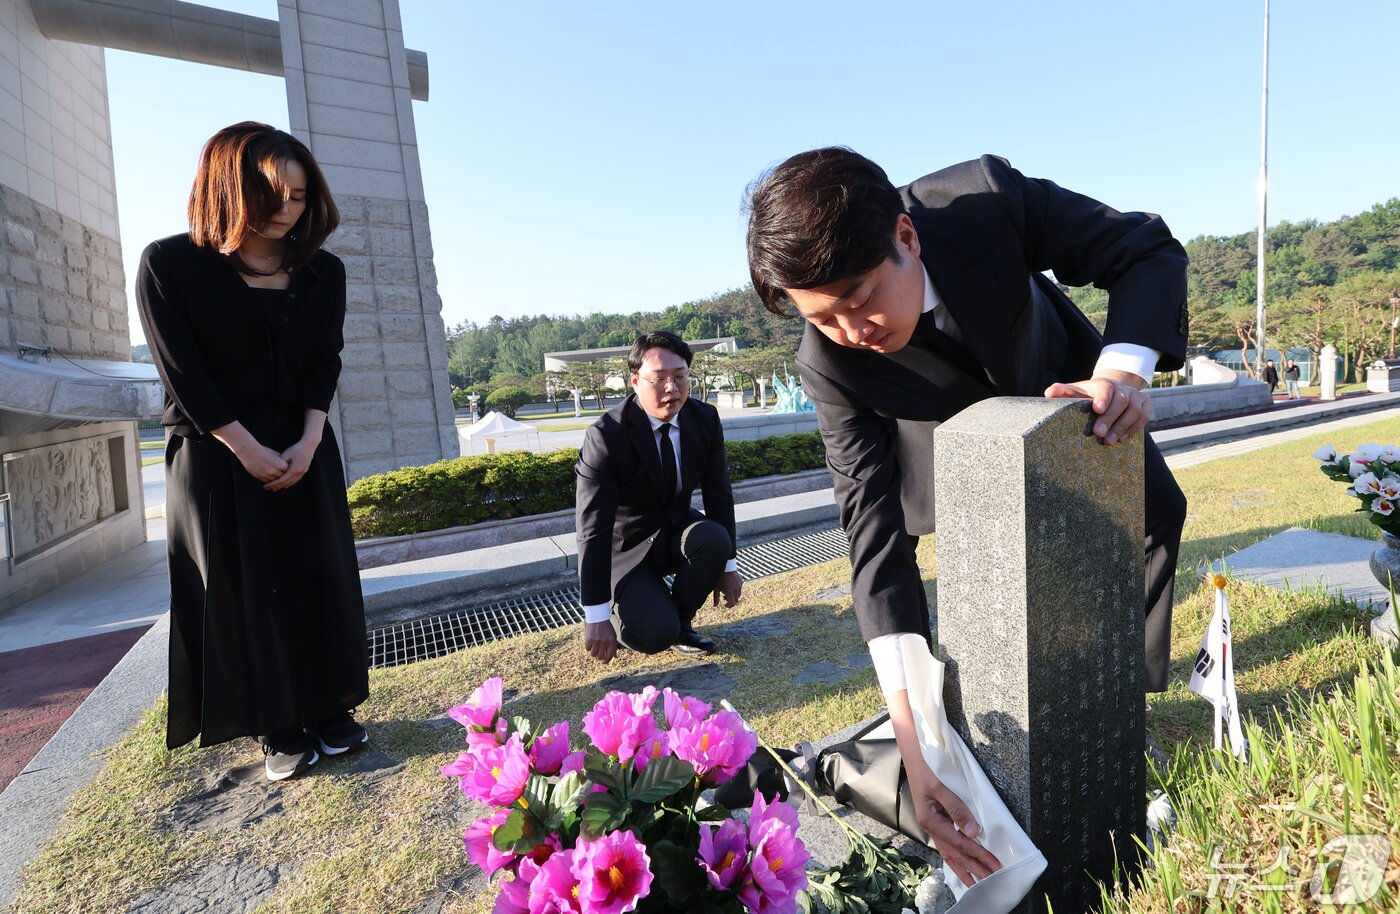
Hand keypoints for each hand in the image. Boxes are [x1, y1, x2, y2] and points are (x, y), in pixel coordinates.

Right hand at [235, 441, 289, 481]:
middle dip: (281, 476)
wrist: (249, 452)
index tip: (288, 471)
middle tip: (282, 477)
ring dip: (275, 480)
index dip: (287, 471)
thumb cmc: (262, 451)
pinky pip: (267, 481)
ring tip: (276, 480)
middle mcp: (275, 471)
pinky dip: (268, 481)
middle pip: (281, 477)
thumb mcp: (275, 454)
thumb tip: (286, 464)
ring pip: (274, 480)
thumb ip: (281, 460)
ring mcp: (268, 475)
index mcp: (281, 464)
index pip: (287, 471)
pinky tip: (269, 480)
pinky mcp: (261, 477)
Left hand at [264, 439, 316, 491]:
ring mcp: (302, 473)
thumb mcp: (286, 454)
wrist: (309, 446)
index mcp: (294, 469)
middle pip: (286, 483)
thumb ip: (280, 463)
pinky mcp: (303, 471)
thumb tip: (273, 470)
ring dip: (282, 486)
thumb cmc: (297, 449)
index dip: (273, 484)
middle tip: (268, 489)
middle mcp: (299, 473)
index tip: (266, 485)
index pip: (281, 480)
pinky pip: (295, 480)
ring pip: (291, 483)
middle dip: (276, 486)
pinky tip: (285, 485)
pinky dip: (289, 483)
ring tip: (275, 488)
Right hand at [584, 621, 616, 662]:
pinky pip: (587, 649)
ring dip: (593, 652)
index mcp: (612, 642)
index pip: (609, 656)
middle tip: (598, 654)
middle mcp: (604, 643)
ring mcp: (596, 641)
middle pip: (600, 657)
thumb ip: (614, 647)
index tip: (603, 662)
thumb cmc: (606, 628)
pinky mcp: (589, 640)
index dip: (606, 661)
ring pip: (593, 654)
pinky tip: (590, 642)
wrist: (598, 617)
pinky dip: (588, 647)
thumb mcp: (613, 636)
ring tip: (594, 647)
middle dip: (599, 657)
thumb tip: (615, 657)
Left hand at [712, 570, 742, 607]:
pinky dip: (736, 590)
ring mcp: (739, 585)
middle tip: (724, 597)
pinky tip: (730, 586)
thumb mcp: (716, 588)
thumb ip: (716, 597)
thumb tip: (715, 606)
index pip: (732, 604)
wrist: (726, 566)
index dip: (728, 606)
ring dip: (733, 596)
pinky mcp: (741, 581)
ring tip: (727, 591)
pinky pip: (739, 589)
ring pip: (738, 595)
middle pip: (736, 600)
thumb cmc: (719, 577)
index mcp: (730, 592)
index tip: (725, 604)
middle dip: (731, 601)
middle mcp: (736, 590)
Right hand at [906, 764, 1002, 886]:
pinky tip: (960, 866)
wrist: (913, 759)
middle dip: (974, 867)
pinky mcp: (933, 823)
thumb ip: (957, 809)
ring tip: (976, 883)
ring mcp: (931, 827)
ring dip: (963, 868)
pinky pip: (945, 846)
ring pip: (948, 853)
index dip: (978, 854)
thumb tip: (974, 832)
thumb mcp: (940, 787)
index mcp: (931, 821)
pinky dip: (954, 859)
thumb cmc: (926, 770)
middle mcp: (930, 828)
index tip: (994, 864)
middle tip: (991, 879)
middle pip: (954, 853)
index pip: (960, 843)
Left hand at [1044, 369, 1151, 444]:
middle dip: (1110, 418)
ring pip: (1134, 410)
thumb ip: (1063, 392)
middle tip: (1099, 434)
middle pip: (1121, 400)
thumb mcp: (1076, 392)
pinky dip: (1134, 429)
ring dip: (1122, 427)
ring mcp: (1135, 396)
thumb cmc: (1089, 395)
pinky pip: (1144, 417)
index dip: (1103, 397)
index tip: (1097, 409)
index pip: (1105, 387)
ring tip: (1109, 442)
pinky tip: (1121, 439)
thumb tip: (1049, 393)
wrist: (1113, 391)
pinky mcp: (1145, 404)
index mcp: (1103, 384)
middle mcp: (1121, 388)